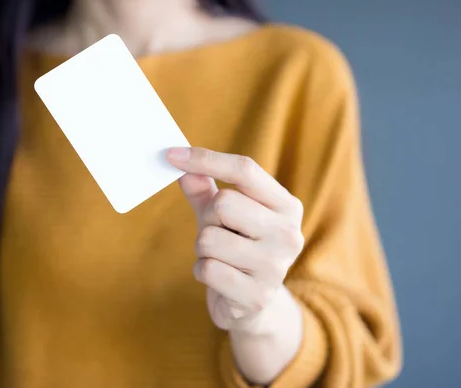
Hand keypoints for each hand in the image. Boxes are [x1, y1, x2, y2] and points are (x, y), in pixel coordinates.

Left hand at [166, 147, 304, 333]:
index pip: (245, 170)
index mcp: (287, 206)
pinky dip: (202, 271)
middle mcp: (289, 234)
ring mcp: (276, 267)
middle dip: (208, 217)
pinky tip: (218, 278)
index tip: (171, 154)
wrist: (257, 306)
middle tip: (218, 232)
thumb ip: (204, 190)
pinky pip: (207, 269)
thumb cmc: (239, 249)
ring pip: (209, 238)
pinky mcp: (257, 296)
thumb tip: (178, 161)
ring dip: (202, 248)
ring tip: (219, 257)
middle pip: (224, 203)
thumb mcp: (224, 216)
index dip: (206, 159)